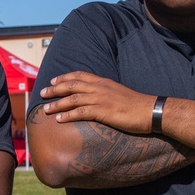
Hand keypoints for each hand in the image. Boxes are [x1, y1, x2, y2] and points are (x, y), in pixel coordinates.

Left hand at [39, 71, 156, 133]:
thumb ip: (106, 92)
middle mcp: (100, 88)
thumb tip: (96, 98)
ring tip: (45, 109)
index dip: (65, 77)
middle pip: (72, 85)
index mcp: (104, 82)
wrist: (152, 111)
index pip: (80, 75)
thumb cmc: (137, 105)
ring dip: (57, 103)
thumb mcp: (119, 93)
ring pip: (73, 99)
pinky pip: (81, 112)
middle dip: (55, 89)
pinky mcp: (103, 111)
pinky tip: (59, 119)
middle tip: (42, 93)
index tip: (53, 81)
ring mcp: (101, 99)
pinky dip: (68, 115)